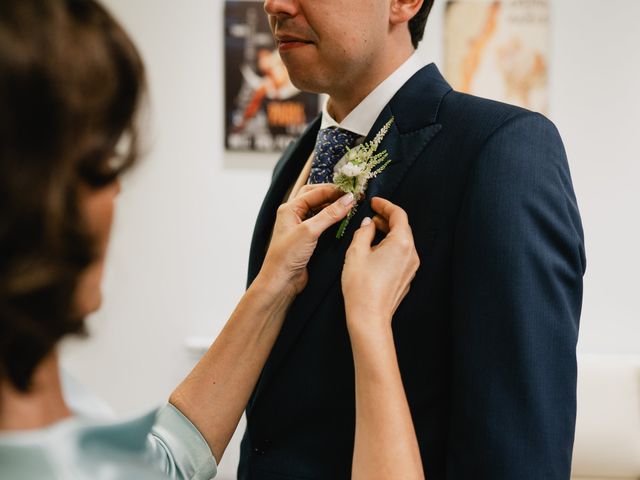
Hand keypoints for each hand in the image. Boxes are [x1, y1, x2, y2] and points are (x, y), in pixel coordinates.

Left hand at [259, 184, 354, 297]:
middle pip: (316, 196)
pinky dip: (332, 218)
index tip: (352, 192)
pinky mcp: (306, 238)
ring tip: (349, 205)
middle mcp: (294, 215)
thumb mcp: (309, 232)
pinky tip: (342, 219)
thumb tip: (348, 200)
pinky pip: (321, 222)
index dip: (335, 191)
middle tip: (350, 195)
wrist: (280, 281)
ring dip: (333, 206)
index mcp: (290, 208)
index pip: (315, 192)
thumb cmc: (286, 256)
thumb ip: (329, 214)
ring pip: (318, 209)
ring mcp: (300, 226)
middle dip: (333, 194)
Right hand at [342, 197, 419, 331]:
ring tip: (370, 233)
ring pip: (402, 242)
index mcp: (401, 243)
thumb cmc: (361, 286)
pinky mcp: (407, 278)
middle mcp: (411, 254)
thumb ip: (363, 232)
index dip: (386, 205)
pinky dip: (390, 247)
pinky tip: (375, 251)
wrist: (369, 317)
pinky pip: (401, 256)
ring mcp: (411, 267)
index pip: (398, 215)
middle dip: (387, 219)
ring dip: (388, 234)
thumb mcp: (356, 252)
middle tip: (371, 216)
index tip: (374, 202)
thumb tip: (368, 224)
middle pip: (402, 228)